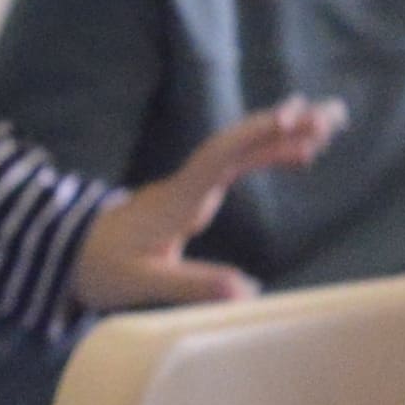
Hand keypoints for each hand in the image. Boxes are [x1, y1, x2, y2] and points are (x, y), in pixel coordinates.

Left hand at [64, 102, 349, 317]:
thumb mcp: (142, 284)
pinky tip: (300, 154)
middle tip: (334, 112)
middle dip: (287, 125)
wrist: (70, 256)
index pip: (220, 157)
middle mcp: (189, 184)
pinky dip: (271, 154)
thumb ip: (192, 285)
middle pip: (241, 143)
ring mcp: (192, 186)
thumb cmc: (102, 269)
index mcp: (178, 200)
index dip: (255, 136)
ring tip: (331, 123)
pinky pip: (239, 164)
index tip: (290, 119)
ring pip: (244, 149)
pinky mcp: (196, 194)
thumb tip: (246, 292)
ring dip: (286, 134)